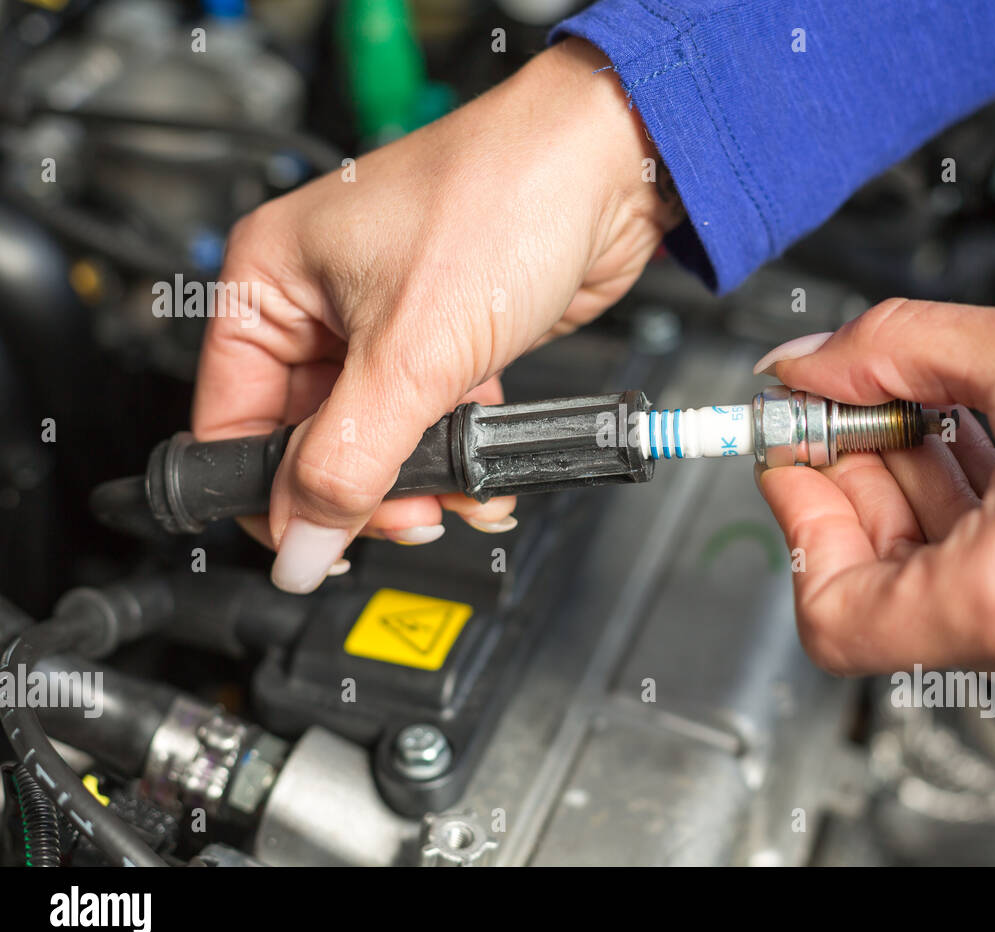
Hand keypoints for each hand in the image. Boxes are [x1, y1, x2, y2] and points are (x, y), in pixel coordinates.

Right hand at [193, 39, 678, 592]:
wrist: (609, 170)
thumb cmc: (503, 199)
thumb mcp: (411, 351)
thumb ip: (351, 460)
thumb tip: (302, 540)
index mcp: (271, 281)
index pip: (231, 418)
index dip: (268, 494)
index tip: (312, 544)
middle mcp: (318, 301)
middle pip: (307, 438)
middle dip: (357, 490)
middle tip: (404, 518)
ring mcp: (383, 321)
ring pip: (372, 436)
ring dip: (414, 481)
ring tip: (453, 497)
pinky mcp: (442, 339)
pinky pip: (426, 418)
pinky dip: (453, 452)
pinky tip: (483, 471)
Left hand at [755, 291, 994, 726]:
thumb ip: (891, 351)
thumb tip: (813, 363)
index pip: (833, 610)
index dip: (796, 522)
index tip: (794, 452)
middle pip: (883, 595)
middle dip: (854, 489)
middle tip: (848, 406)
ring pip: (940, 590)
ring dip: (911, 495)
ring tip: (919, 406)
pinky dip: (969, 520)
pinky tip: (975, 442)